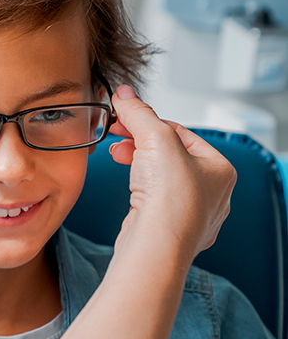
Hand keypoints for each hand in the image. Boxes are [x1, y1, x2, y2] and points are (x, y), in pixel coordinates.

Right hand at [107, 86, 235, 264]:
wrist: (156, 244)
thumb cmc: (170, 199)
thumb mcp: (154, 139)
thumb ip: (139, 113)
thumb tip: (126, 94)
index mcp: (221, 169)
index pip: (181, 133)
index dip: (148, 123)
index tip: (124, 118)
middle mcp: (212, 193)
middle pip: (170, 155)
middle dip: (140, 143)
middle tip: (117, 137)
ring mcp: (193, 215)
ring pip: (163, 178)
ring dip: (138, 164)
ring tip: (118, 157)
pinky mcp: (171, 230)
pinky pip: (156, 200)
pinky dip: (140, 189)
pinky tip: (130, 188)